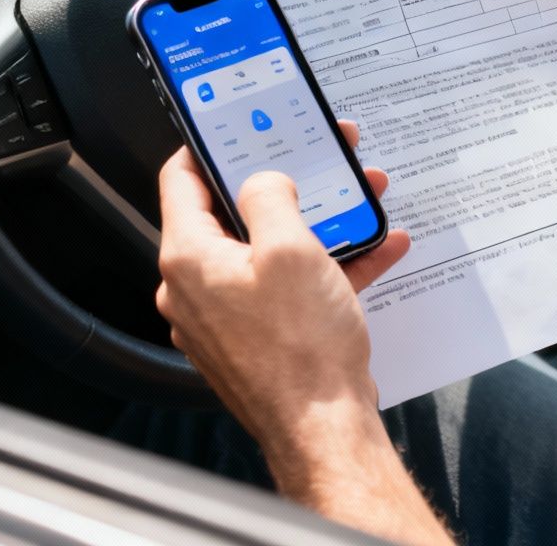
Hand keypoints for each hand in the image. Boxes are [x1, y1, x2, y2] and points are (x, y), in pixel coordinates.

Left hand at [154, 120, 412, 470]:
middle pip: (233, 216)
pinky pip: (288, 290)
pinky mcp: (257, 341)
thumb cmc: (302, 349)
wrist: (324, 429)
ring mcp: (225, 318)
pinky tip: (375, 252)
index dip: (209, 146)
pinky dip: (326, 268)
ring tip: (362, 205)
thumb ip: (270, 197)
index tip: (233, 126)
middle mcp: (196, 289)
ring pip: (268, 253)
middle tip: (319, 163)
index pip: (181, 181)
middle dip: (287, 185)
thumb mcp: (291, 248)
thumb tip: (262, 182)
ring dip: (318, 225)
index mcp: (189, 259)